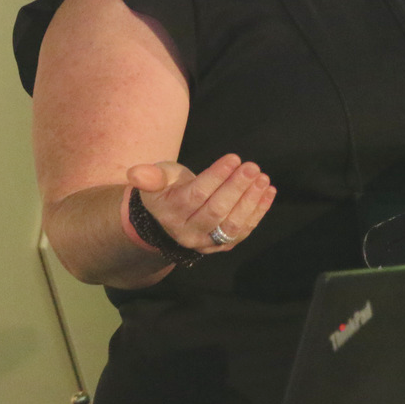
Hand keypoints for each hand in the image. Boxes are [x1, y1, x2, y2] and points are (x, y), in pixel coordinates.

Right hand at [128, 154, 276, 253]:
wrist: (171, 218)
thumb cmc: (167, 190)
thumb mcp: (157, 179)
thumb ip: (151, 177)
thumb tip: (135, 173)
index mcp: (170, 213)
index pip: (197, 195)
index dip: (217, 177)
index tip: (234, 158)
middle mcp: (187, 233)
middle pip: (217, 211)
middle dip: (238, 188)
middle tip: (253, 167)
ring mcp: (206, 243)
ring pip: (232, 225)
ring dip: (251, 202)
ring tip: (263, 179)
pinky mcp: (223, 245)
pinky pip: (243, 232)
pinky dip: (258, 212)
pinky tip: (268, 192)